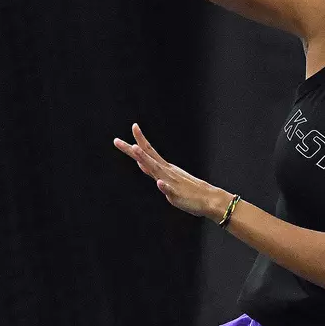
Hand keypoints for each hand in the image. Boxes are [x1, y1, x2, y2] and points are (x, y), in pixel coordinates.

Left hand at [113, 123, 228, 220]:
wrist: (209, 199)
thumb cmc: (188, 190)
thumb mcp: (167, 178)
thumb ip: (153, 170)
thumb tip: (139, 162)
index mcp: (164, 168)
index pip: (149, 151)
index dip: (140, 140)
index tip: (134, 126)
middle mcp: (166, 171)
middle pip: (146, 157)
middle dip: (131, 149)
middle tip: (115, 140)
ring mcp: (171, 182)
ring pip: (156, 169)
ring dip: (145, 159)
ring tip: (136, 150)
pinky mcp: (176, 195)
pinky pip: (169, 190)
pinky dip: (164, 186)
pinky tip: (159, 182)